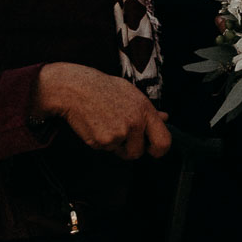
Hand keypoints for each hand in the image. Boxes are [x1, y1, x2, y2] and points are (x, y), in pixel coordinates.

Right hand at [32, 63, 170, 159]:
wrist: (76, 88)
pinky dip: (100, 141)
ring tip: (106, 123)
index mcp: (145, 111)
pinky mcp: (102, 141)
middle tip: (121, 136)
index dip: (159, 150)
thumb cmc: (104, 89)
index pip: (164, 141)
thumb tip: (165, 118)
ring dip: (114, 144)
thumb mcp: (132, 94)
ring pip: (120, 151)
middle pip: (139, 153)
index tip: (152, 150)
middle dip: (131, 149)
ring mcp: (119, 133)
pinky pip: (104, 149)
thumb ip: (149, 110)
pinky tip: (95, 124)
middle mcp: (135, 123)